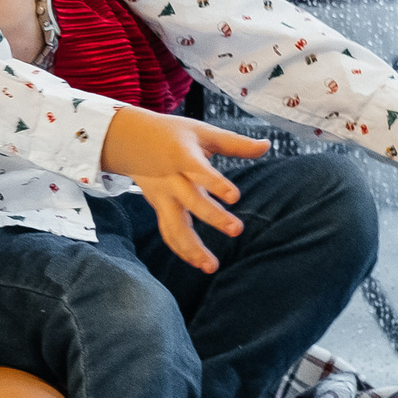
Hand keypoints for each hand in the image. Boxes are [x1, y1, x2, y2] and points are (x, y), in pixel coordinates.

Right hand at [99, 106, 271, 272]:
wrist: (130, 140)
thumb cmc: (172, 134)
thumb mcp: (202, 132)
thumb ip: (234, 143)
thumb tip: (267, 145)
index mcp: (183, 156)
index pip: (200, 171)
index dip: (216, 183)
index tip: (235, 197)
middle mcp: (171, 179)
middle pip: (191, 201)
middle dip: (213, 217)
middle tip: (237, 230)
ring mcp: (163, 197)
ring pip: (174, 226)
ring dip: (192, 248)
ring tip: (212, 266)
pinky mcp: (160, 208)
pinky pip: (168, 233)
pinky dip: (181, 250)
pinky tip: (198, 264)